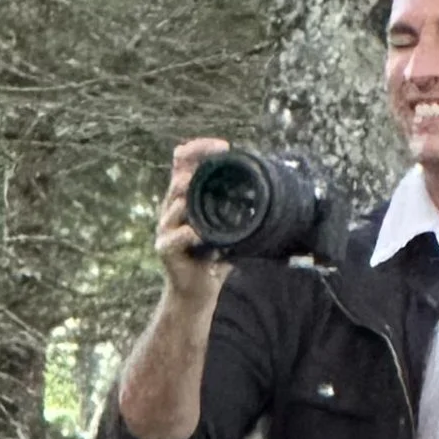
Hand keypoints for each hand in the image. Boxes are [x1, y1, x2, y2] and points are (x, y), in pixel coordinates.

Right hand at [152, 139, 232, 324]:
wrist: (197, 291)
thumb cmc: (215, 257)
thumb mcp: (230, 228)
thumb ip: (241, 210)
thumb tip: (274, 190)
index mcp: (185, 197)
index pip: (183, 161)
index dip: (199, 147)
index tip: (223, 146)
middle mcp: (171, 208)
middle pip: (178, 175)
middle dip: (197, 164)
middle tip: (218, 162)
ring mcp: (166, 228)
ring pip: (175, 202)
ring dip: (190, 196)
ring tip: (205, 195)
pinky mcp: (165, 248)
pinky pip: (177, 236)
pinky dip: (190, 233)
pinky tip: (201, 235)